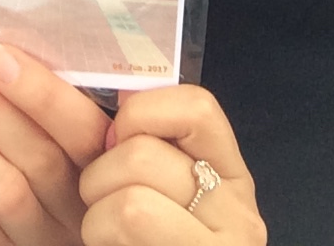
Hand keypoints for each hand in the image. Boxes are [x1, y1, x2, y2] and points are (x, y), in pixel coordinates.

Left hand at [80, 86, 266, 243]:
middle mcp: (239, 215)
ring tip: (107, 236)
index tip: (116, 136)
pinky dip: (100, 241)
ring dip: (95, 218)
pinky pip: (122, 232)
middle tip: (101, 201)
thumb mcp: (163, 189)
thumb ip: (149, 147)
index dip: (142, 112)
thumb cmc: (150, 238)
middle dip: (98, 175)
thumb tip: (118, 103)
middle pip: (142, 156)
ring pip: (129, 203)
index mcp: (230, 174)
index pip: (196, 107)